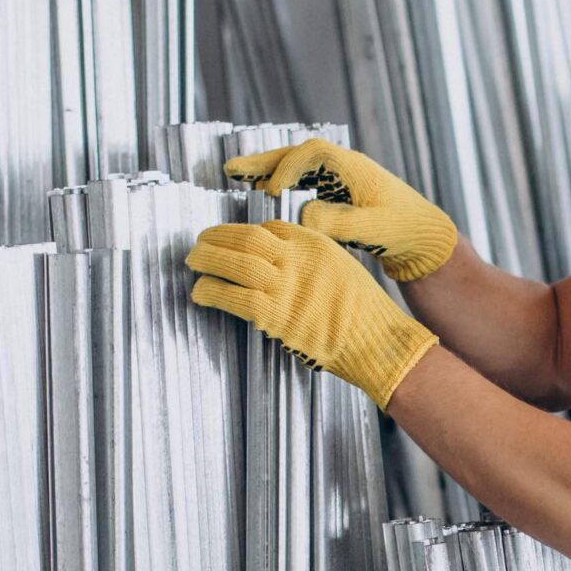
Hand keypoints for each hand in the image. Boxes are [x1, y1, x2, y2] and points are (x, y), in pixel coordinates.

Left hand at [187, 221, 438, 408]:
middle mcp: (298, 259)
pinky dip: (211, 291)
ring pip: (234, 261)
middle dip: (216, 238)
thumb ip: (312, 263)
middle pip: (245, 237)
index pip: (269, 228)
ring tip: (193, 262)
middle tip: (199, 242)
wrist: (378, 342)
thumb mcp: (342, 271)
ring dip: (206, 260)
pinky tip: (200, 293)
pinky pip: (232, 296)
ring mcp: (285, 286)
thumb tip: (281, 266)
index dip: (243, 232)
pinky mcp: (276, 315)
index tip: (229, 240)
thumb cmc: (365, 315)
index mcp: (315, 245)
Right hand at [221, 138, 457, 281]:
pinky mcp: (340, 192)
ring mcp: (341, 178)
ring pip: (298, 166)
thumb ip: (338, 223)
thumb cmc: (404, 231)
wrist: (425, 237)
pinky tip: (266, 193)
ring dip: (269, 169)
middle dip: (264, 161)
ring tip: (237, 176)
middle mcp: (345, 167)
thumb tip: (303, 214)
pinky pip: (304, 181)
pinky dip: (283, 182)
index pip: (311, 155)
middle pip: (297, 154)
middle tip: (231, 170)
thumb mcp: (372, 229)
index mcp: (353, 168)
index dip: (286, 169)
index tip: (270, 190)